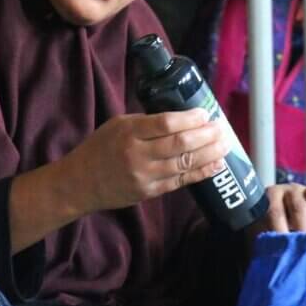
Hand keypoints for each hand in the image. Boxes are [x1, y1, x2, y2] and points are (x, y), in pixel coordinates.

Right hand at [57, 109, 228, 213]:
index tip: (205, 113)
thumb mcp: (118, 125)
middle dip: (206, 136)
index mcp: (129, 132)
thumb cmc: (101, 148)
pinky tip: (216, 165)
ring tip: (225, 145)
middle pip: (180, 144)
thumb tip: (183, 115)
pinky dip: (201, 172)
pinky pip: (181, 182)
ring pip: (184, 164)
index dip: (189, 119)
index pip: (165, 124)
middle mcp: (137, 154)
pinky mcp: (149, 192)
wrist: (80, 183)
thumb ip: (147, 122)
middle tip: (222, 128)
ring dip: (209, 154)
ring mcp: (144, 176)